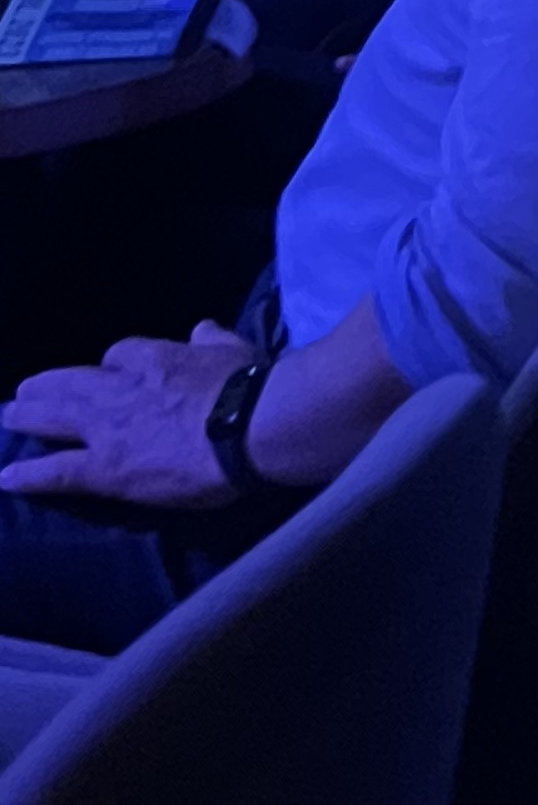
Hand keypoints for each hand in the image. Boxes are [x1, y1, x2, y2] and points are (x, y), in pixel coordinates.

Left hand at [2, 324, 256, 510]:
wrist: (247, 425)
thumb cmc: (247, 384)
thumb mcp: (232, 348)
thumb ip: (212, 339)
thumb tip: (203, 327)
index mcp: (154, 358)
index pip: (120, 355)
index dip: (111, 365)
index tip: (110, 371)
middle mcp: (121, 388)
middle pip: (73, 383)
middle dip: (47, 387)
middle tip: (25, 392)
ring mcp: (107, 429)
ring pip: (55, 417)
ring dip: (28, 415)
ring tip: (9, 416)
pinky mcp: (105, 468)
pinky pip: (56, 470)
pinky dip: (28, 473)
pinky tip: (5, 477)